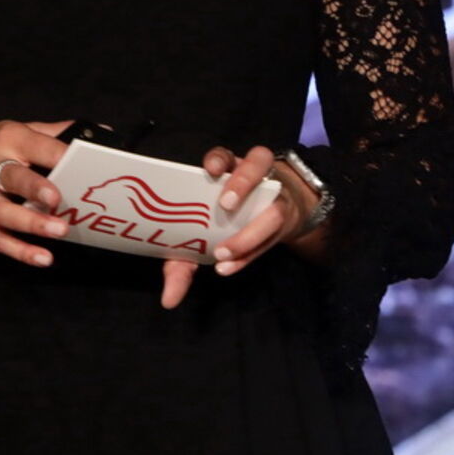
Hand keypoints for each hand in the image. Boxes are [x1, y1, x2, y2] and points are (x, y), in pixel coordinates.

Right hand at [0, 119, 73, 267]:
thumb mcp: (15, 132)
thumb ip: (53, 134)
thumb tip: (99, 132)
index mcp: (8, 139)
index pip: (36, 145)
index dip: (59, 155)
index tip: (84, 164)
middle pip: (13, 177)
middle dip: (35, 188)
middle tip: (57, 200)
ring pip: (4, 212)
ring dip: (31, 223)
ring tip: (59, 231)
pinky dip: (20, 251)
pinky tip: (43, 258)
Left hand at [158, 144, 312, 308]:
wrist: (266, 223)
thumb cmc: (222, 223)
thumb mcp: (197, 239)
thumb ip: (181, 262)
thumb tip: (168, 299)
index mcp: (228, 169)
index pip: (224, 154)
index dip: (218, 159)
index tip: (209, 170)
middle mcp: (254, 175)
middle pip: (257, 163)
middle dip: (242, 182)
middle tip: (226, 205)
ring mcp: (274, 197)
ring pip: (274, 204)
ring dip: (250, 231)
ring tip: (223, 253)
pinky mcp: (285, 220)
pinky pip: (274, 235)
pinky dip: (251, 253)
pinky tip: (231, 266)